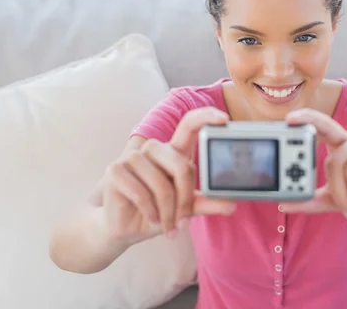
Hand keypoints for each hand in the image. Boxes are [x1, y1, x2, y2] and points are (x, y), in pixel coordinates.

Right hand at [102, 107, 236, 245]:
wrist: (124, 228)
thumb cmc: (157, 213)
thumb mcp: (185, 209)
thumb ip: (206, 203)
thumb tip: (231, 205)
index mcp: (173, 152)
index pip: (189, 125)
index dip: (206, 117)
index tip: (224, 119)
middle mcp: (154, 149)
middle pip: (182, 165)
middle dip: (185, 199)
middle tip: (184, 222)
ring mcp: (133, 157)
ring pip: (162, 184)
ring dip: (167, 211)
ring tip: (167, 225)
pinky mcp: (115, 170)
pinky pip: (141, 193)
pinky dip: (151, 212)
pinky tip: (151, 219)